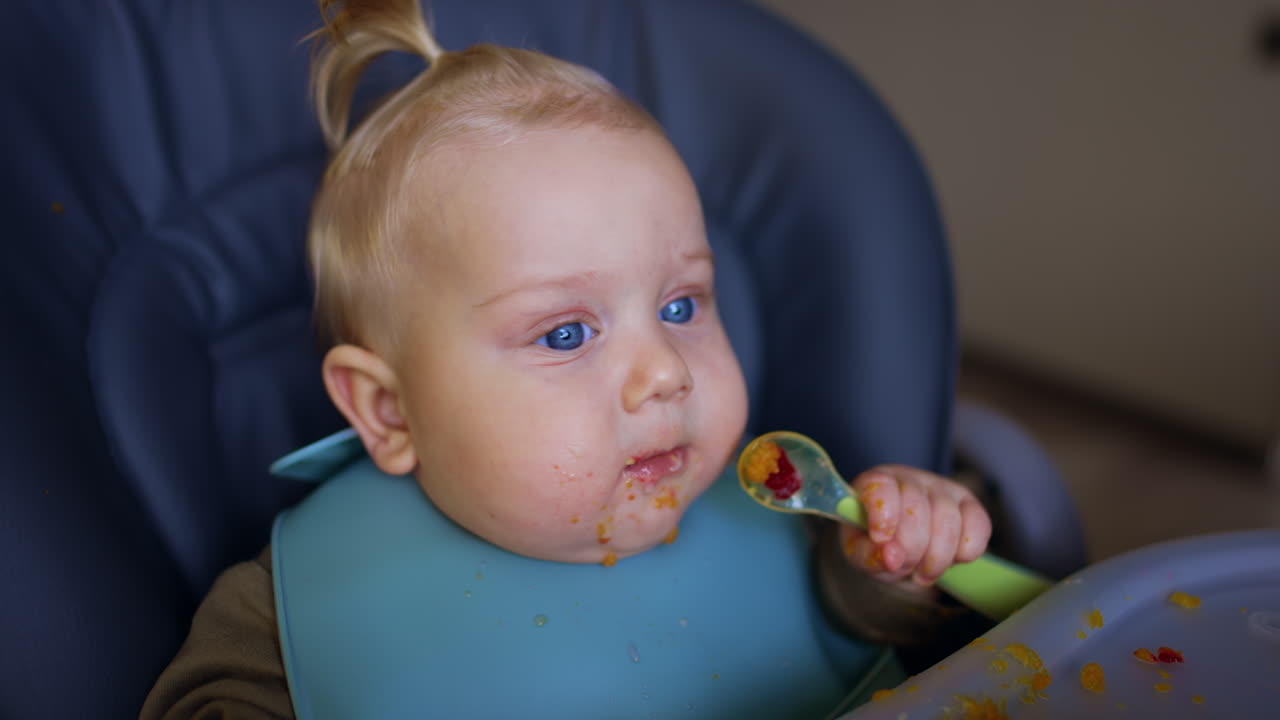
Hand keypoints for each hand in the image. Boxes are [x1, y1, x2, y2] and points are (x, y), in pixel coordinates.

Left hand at [839, 465, 990, 588]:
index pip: (881, 487)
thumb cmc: (878, 547)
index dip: (883, 513)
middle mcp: (910, 479)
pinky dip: (965, 552)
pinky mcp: (970, 505)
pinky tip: (952, 561)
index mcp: (875, 484)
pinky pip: (978, 527)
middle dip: (910, 550)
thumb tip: (891, 557)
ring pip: (948, 520)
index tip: (881, 538)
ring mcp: (943, 489)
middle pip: (916, 509)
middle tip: (904, 568)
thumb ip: (869, 556)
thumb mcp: (862, 554)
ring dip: (936, 558)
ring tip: (923, 573)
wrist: (906, 552)